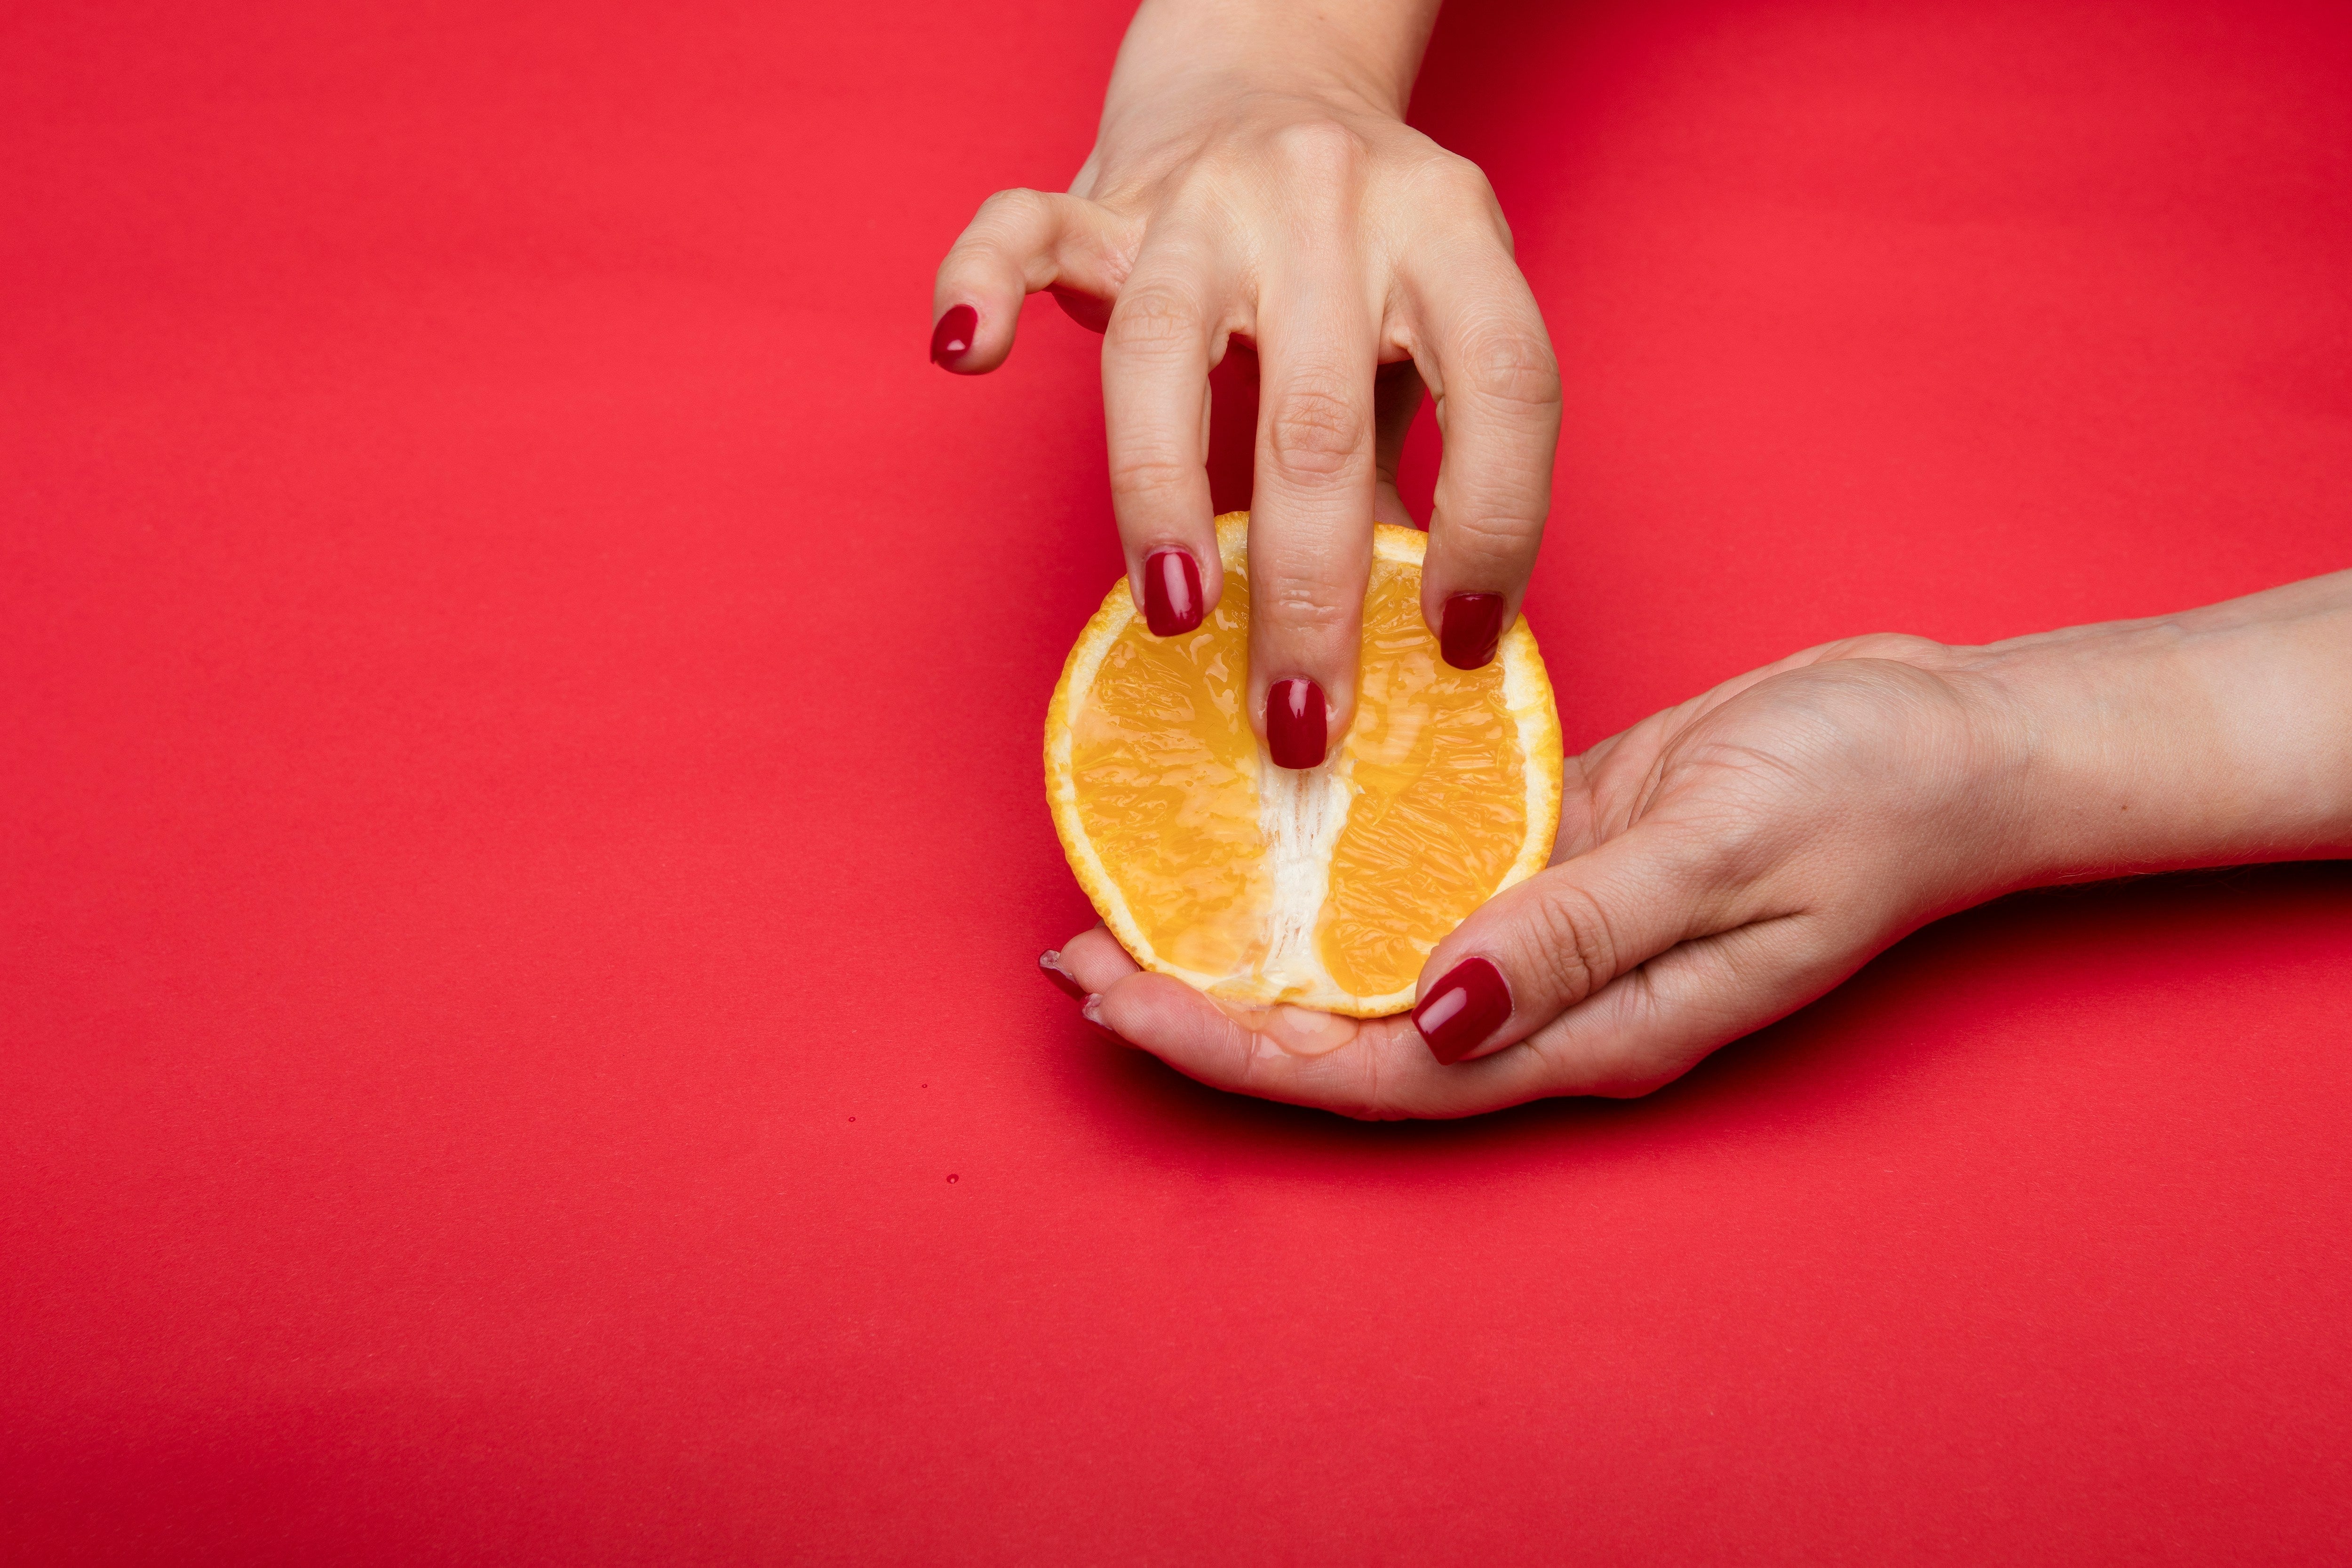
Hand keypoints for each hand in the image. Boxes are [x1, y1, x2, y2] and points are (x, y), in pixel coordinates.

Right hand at [932, 0, 1560, 763]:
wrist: (1274, 70)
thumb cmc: (1361, 248)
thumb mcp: (1423, 332)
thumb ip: (1414, 462)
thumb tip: (1405, 643)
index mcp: (1445, 229)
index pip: (1500, 387)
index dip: (1496, 525)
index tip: (1458, 646)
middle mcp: (1327, 198)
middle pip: (1317, 412)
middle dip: (1313, 592)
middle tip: (1302, 719)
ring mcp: (1202, 194)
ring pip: (1160, 345)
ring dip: (1161, 495)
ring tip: (1175, 614)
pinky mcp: (1100, 197)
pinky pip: (1021, 228)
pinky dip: (980, 288)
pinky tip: (963, 355)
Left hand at [1043, 572, 2351, 1116]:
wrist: (1944, 742)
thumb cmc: (1859, 792)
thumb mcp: (1723, 850)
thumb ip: (1581, 932)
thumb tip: (1434, 1007)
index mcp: (1588, 1031)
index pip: (1376, 1072)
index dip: (1237, 1047)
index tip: (1118, 1002)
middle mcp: (1548, 1003)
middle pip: (1346, 1037)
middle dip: (1205, 1010)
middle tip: (1072, 960)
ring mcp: (1545, 935)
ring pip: (1366, 967)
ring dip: (1250, 947)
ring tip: (1128, 909)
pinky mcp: (1548, 858)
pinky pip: (1413, 883)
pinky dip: (1325, 873)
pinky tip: (1255, 840)